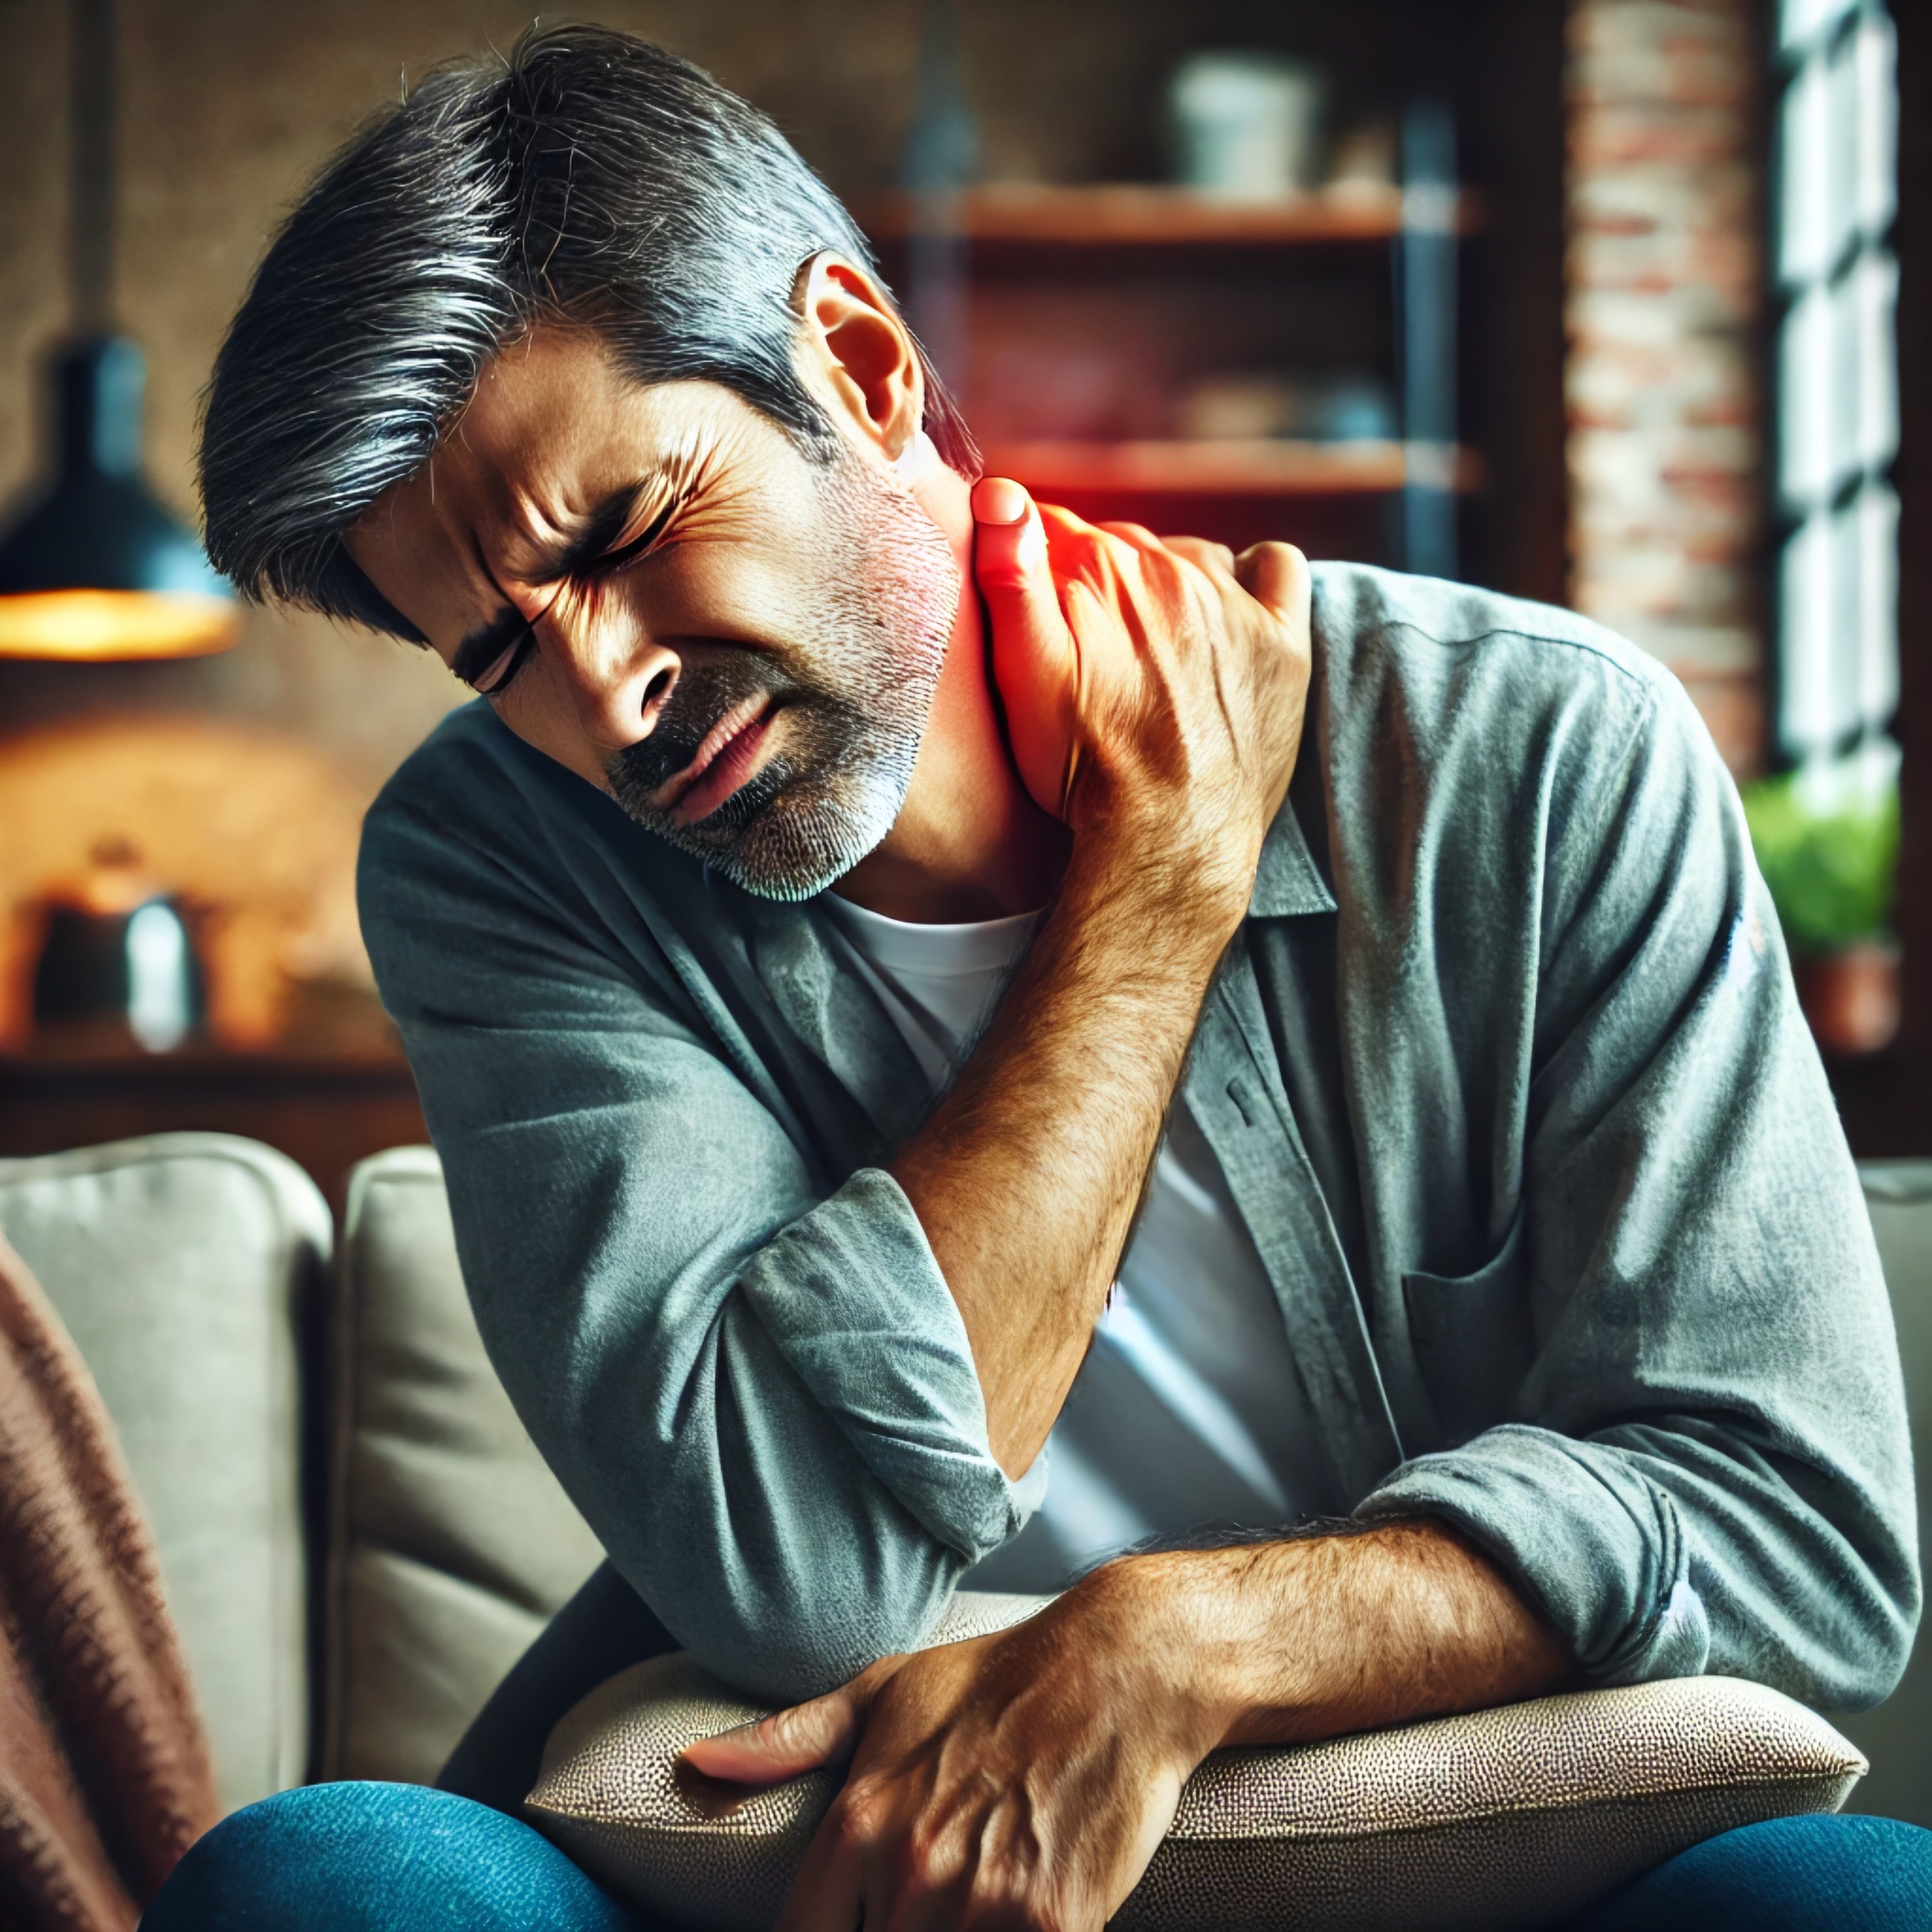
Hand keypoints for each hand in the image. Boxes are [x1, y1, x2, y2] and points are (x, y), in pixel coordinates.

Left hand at [682, 1570, 1213, 1931]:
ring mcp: (985, 1906)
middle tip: (922, 1911)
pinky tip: (1015, 1922)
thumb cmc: (999, 1680)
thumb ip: (789, 1742)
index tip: (844, 1928)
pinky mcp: (1058, 1927)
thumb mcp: (885, 1692)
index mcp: (859, 1822)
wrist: (1122, 1669)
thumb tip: (692, 1767)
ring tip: (962, 1914)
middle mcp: (910, 1871)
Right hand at [971, 480, 1311, 928]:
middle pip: (1123, 546)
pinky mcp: (1281, 641)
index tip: (1034, 611)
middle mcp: (1170, 570)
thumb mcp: (1022, 675)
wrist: (1166, 838)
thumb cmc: (1083, 770)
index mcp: (1100, 568)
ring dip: (1167, 584)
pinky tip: (1229, 614)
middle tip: (1087, 653)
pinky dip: (1252, 577)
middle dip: (1099, 582)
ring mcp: (1232, 604)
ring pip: (1190, 556)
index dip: (1037, 565)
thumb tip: (999, 491)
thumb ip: (1008, 575)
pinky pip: (1276, 568)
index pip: (1056, 528)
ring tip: (1148, 650)